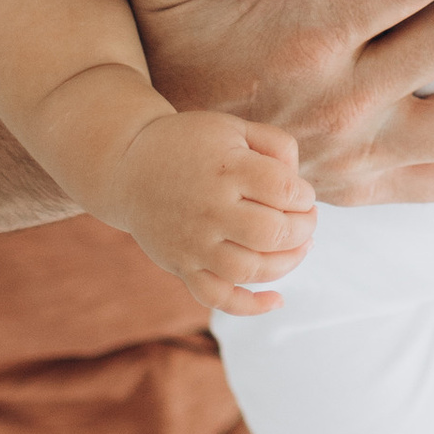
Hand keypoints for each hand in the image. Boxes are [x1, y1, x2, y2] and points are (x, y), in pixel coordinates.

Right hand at [109, 110, 313, 317]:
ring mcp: (194, 243)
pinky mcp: (182, 267)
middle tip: (306, 220)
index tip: (302, 194)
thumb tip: (300, 185)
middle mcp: (209, 209)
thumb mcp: (234, 128)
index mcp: (226, 168)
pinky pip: (217, 297)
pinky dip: (250, 306)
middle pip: (273, 232)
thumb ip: (276, 145)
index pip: (285, 190)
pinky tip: (277, 300)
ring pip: (250, 269)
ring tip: (299, 248)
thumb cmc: (191, 144)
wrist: (127, 167)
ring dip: (287, 263)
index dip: (305, 195)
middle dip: (303, 229)